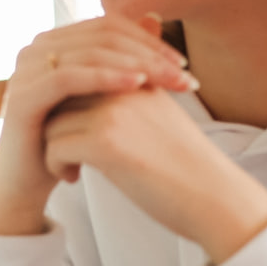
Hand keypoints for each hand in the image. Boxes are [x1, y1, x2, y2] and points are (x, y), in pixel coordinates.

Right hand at [0, 14, 192, 236]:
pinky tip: (136, 85)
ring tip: (168, 82)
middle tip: (183, 76)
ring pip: (88, 53)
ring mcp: (25, 71)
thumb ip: (123, 58)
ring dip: (135, 64)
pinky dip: (104, 77)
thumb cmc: (68, 138)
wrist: (28, 181)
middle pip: (101, 36)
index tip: (183, 65)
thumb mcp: (102, 94)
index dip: (148, 40)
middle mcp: (35, 50)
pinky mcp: (22, 96)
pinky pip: (67, 77)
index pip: (108, 26)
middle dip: (148, 53)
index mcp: (53, 43)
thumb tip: (155, 16)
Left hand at [41, 86, 266, 263]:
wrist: (215, 197)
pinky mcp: (106, 141)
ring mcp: (114, 111)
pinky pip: (55, 146)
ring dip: (53, 147)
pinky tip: (74, 177)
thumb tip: (104, 68)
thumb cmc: (185, 160)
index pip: (78, 74)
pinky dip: (56, 165)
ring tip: (73, 166)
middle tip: (65, 149)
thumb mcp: (159, 111)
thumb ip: (131, 89)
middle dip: (55, 122)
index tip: (71, 128)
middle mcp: (125, 84)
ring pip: (51, 121)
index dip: (66, 104)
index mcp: (138, 73)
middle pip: (60, 95)